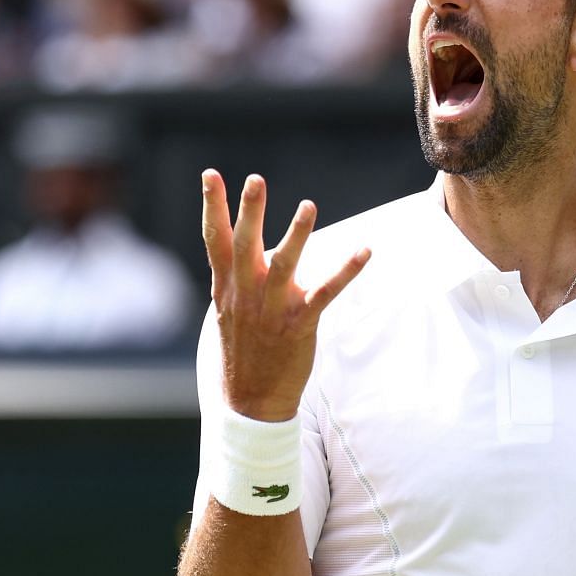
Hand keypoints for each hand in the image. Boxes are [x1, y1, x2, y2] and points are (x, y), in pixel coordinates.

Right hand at [201, 170, 368, 420]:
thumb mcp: (227, 311)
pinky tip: (364, 252)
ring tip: (308, 205)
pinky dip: (345, 272)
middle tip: (256, 180)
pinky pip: (325, 294)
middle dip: (249, 212)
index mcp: (227, 287)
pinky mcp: (298, 326)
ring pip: (284, 266)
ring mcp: (271, 311)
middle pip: (245, 246)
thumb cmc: (242, 351)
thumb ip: (234, 278)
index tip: (211, 174)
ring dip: (297, 235)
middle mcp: (245, 294)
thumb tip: (244, 247)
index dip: (212, 206)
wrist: (250, 400)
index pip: (215, 240)